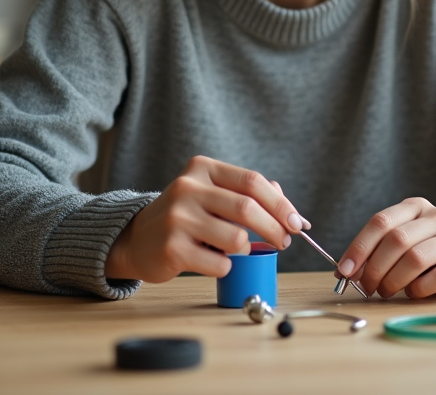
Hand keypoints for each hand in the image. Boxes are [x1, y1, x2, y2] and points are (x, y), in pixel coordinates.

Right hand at [105, 156, 308, 282]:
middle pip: (247, 208)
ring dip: (246, 249)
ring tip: (234, 249)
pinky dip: (226, 267)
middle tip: (284, 242)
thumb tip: (290, 213)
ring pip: (236, 239)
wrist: (138, 240)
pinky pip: (220, 264)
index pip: (252, 182)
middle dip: (275, 229)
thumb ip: (247, 195)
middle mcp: (187, 188)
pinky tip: (212, 260)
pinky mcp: (172, 248)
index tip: (297, 223)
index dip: (280, 204)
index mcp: (202, 168)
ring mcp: (177, 218)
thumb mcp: (212, 194)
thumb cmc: (186, 217)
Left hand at [337, 198, 435, 298]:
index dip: (359, 247)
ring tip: (385, 291)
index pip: (381, 222)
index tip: (345, 271)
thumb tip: (345, 271)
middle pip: (397, 240)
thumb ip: (378, 249)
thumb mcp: (405, 237)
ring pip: (416, 259)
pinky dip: (419, 289)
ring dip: (393, 280)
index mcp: (415, 206)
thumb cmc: (428, 245)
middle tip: (366, 287)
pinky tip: (412, 292)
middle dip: (375, 268)